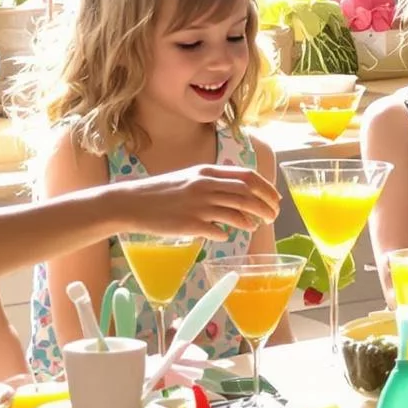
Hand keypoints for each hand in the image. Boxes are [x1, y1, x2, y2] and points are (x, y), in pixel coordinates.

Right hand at [125, 164, 279, 238]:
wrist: (132, 203)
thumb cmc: (162, 192)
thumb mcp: (190, 178)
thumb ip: (214, 183)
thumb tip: (239, 194)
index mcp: (207, 172)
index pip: (247, 176)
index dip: (266, 188)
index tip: (275, 199)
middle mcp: (205, 186)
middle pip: (247, 194)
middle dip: (265, 206)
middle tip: (273, 216)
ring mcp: (198, 205)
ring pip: (236, 212)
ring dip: (250, 221)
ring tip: (255, 226)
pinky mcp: (190, 224)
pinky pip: (217, 230)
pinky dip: (227, 233)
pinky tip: (227, 236)